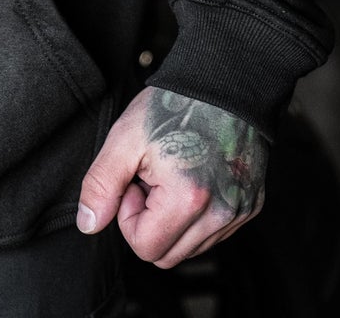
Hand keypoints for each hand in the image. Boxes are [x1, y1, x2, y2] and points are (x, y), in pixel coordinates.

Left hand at [77, 85, 267, 267]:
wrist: (221, 82)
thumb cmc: (173, 106)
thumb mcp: (125, 138)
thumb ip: (102, 184)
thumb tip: (88, 224)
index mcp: (188, 200)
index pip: (145, 247)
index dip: (129, 215)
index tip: (135, 180)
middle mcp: (220, 214)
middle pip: (168, 255)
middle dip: (150, 222)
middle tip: (150, 178)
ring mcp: (239, 212)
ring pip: (191, 248)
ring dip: (173, 219)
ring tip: (172, 174)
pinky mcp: (251, 206)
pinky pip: (214, 233)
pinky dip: (197, 215)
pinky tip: (192, 177)